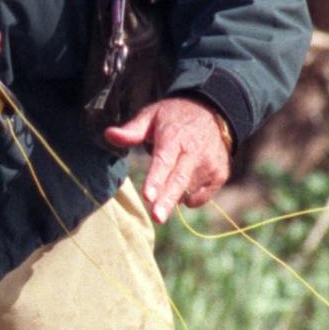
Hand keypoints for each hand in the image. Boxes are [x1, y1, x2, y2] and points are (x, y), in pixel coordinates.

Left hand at [103, 97, 231, 223]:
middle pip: (179, 180)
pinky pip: (201, 196)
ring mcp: (210, 164)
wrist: (212, 112)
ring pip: (188, 190)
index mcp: (174, 136)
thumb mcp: (152, 116)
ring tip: (169, 178)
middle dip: (167, 200)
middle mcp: (195, 151)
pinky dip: (189, 197)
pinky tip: (184, 183)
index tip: (148, 196)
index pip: (164, 160)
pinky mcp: (220, 174)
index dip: (156, 179)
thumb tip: (108, 134)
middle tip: (157, 217)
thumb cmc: (173, 118)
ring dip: (174, 195)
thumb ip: (132, 130)